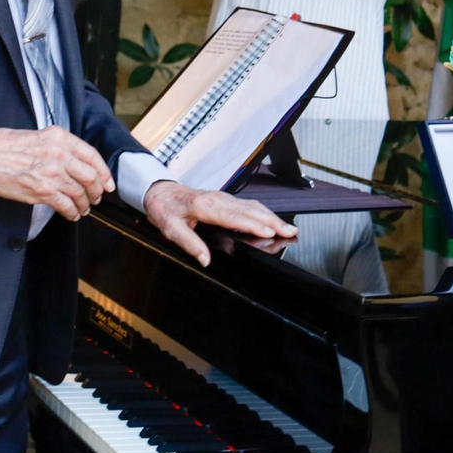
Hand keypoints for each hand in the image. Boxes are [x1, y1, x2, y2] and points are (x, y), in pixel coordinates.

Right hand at [0, 127, 113, 218]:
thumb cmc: (3, 145)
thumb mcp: (38, 136)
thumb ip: (59, 147)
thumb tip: (77, 164)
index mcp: (59, 137)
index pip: (92, 155)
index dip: (104, 172)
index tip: (108, 183)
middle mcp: (59, 153)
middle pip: (91, 176)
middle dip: (97, 191)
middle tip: (96, 198)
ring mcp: (51, 172)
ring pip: (80, 193)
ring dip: (85, 204)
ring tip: (83, 209)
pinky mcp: (41, 190)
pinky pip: (66, 205)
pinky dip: (72, 212)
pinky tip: (71, 214)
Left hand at [143, 181, 296, 266]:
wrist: (161, 193)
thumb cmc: (166, 209)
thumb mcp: (171, 229)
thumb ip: (189, 244)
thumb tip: (205, 259)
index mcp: (206, 207)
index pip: (234, 217)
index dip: (253, 225)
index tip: (269, 232)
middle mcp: (218, 200)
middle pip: (251, 210)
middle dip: (272, 221)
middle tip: (290, 231)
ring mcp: (224, 198)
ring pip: (253, 206)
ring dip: (272, 217)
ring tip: (288, 228)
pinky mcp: (226, 199)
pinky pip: (249, 205)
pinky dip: (264, 213)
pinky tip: (272, 220)